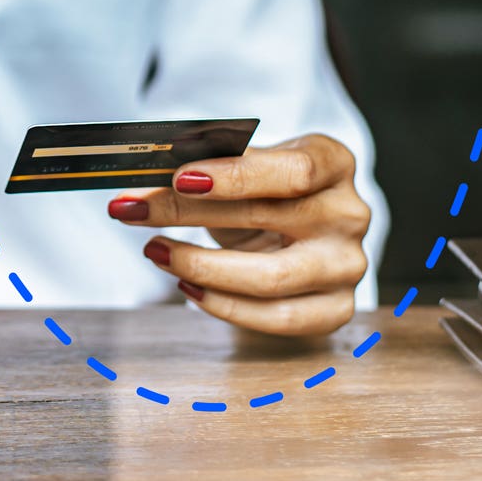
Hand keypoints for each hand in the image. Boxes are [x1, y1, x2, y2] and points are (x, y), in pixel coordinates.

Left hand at [107, 134, 371, 335]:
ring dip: (200, 266)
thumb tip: (144, 179)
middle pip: (267, 218)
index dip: (235, 175)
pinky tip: (187, 287)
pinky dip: (224, 306)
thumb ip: (204, 166)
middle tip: (132, 210)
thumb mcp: (239, 168)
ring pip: (271, 278)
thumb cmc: (262, 193)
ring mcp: (347, 265)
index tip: (178, 178)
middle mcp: (349, 214)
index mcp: (333, 163)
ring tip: (156, 251)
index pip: (293, 170)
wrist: (293, 230)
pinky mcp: (334, 308)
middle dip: (187, 213)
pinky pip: (276, 317)